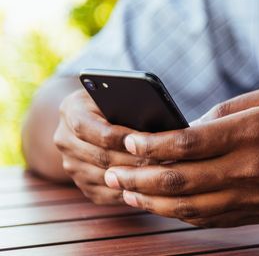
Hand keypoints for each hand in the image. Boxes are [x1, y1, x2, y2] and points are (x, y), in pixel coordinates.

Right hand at [53, 90, 154, 204]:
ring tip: (160, 175)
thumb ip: (129, 103)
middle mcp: (65, 139)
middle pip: (102, 156)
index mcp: (72, 111)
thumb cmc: (114, 103)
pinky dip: (129, 193)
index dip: (123, 138)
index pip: (97, 129)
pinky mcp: (82, 185)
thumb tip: (157, 116)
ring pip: (105, 178)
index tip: (147, 141)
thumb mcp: (117, 94)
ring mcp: (71, 165)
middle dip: (135, 160)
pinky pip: (107, 194)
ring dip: (134, 179)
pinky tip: (150, 188)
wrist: (93, 119)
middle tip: (162, 161)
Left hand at [105, 87, 258, 227]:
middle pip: (179, 179)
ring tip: (125, 192)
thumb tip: (194, 125)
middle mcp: (249, 169)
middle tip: (111, 171)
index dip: (152, 143)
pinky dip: (180, 214)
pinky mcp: (258, 213)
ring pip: (189, 206)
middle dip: (138, 176)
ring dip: (152, 200)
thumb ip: (231, 109)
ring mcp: (253, 197)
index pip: (188, 143)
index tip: (128, 138)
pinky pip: (210, 218)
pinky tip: (162, 206)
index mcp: (253, 132)